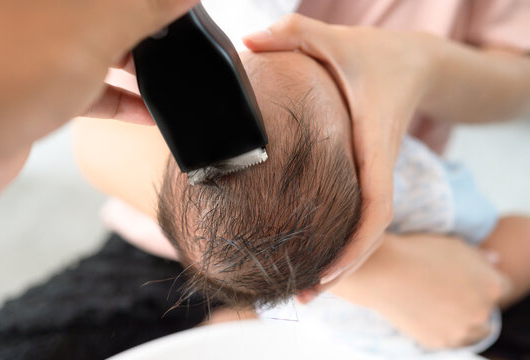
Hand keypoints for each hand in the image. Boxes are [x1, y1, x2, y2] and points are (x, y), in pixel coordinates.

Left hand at [0, 0, 197, 161]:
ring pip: (98, 43)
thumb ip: (144, 7)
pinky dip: (118, 97)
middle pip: (105, 10)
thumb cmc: (1, 81)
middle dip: (145, 26)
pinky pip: (88, 83)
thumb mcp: (91, 32)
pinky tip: (145, 111)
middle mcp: (35, 11)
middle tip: (174, 42)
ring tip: (166, 78)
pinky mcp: (36, 82)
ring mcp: (35, 46)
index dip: (150, 2)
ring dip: (136, 64)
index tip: (179, 12)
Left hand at [244, 15, 437, 285]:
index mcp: (372, 144)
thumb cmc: (376, 55)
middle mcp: (376, 167)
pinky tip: (314, 253)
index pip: (375, 206)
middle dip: (342, 269)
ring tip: (305, 291)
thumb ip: (294, 34)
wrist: (414, 64)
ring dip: (340, 263)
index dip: (356, 245)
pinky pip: (357, 216)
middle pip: (370, 234)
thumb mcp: (336, 39)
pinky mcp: (366, 173)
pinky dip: (341, 241)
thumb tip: (247, 41)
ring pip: (364, 231)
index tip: (328, 273)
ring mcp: (373, 174)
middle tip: (304, 299)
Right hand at [329, 234, 509, 348]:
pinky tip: (425, 311)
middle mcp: (481, 311)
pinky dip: (441, 327)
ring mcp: (460, 329)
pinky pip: (449, 337)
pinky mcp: (440, 342)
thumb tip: (493, 260)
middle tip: (444, 288)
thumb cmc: (418, 252)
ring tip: (434, 301)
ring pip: (470, 329)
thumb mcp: (453, 245)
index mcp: (491, 285)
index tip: (463, 276)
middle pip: (485, 309)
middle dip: (471, 300)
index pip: (502, 287)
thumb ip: (479, 257)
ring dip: (459, 318)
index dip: (481, 280)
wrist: (383, 271)